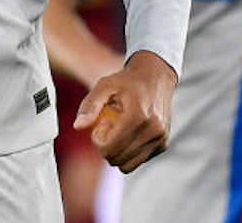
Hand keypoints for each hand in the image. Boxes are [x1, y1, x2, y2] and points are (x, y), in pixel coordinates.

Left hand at [73, 50, 176, 172]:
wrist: (155, 76)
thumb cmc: (126, 81)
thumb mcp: (104, 86)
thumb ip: (89, 106)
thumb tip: (77, 126)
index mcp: (138, 116)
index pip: (109, 148)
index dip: (98, 139)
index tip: (102, 122)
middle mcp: (153, 130)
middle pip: (116, 159)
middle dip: (106, 146)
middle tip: (109, 125)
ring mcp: (160, 138)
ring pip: (128, 165)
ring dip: (117, 152)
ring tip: (119, 131)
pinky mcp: (163, 144)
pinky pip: (138, 161)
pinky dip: (129, 152)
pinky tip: (130, 133)